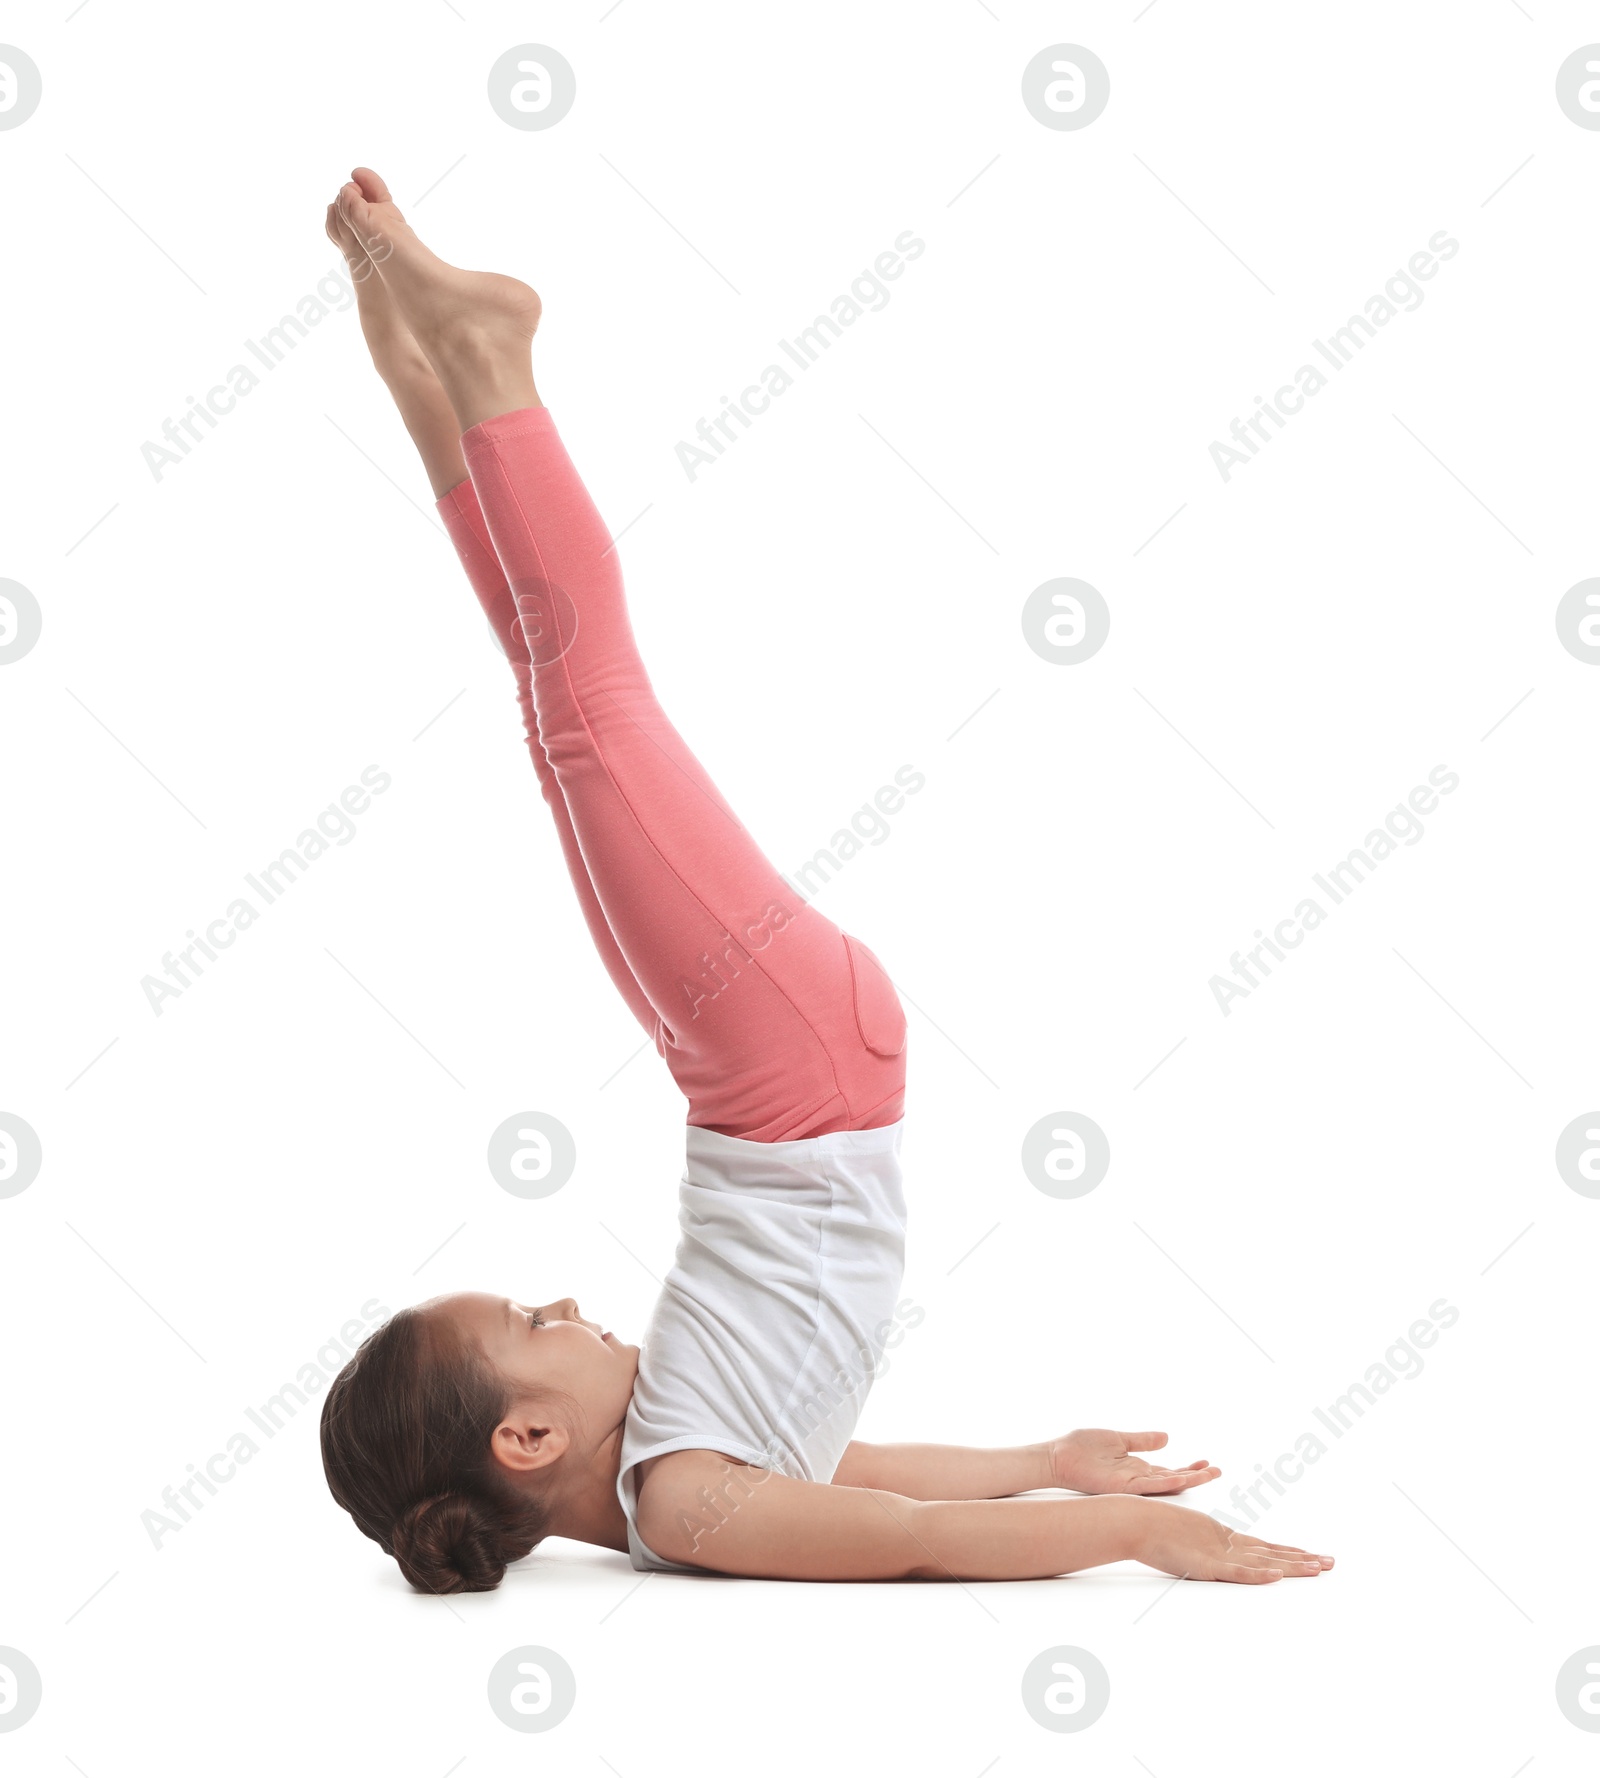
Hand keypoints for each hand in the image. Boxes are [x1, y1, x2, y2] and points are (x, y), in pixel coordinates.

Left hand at [1044, 1428, 1219, 1495]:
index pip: (1169, 1471)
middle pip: (1174, 1480)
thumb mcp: (1119, 1439)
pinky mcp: (1122, 1486)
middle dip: (1196, 1476)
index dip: (1189, 1468)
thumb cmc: (1082, 1448)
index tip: (1207, 1463)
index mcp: (1137, 1469)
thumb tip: (1167, 1437)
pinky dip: (1166, 1483)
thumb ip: (1142, 1441)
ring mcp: (1132, 1485)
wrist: (1059, 1456)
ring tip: (1210, 1474)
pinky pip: (1148, 1485)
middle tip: (1218, 1471)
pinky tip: (1182, 1479)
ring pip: (1167, 1485)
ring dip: (1188, 1480)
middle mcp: (1138, 1479)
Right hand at [1129, 1497, 1334, 1583]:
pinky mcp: (1206, 1565)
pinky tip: (1277, 1575)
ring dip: (1292, 1566)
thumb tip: (1213, 1551)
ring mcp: (1218, 1554)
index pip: (1266, 1548)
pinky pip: (1237, 1573)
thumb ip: (1200, 1544)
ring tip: (1319, 1569)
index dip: (1291, 1552)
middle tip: (1332, 1563)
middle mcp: (1228, 1545)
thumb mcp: (1185, 1542)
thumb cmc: (1154, 1531)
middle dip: (1304, 1559)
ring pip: (1263, 1562)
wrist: (1134, 1523)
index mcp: (1224, 1539)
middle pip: (1273, 1553)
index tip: (1314, 1557)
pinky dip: (1258, 1575)